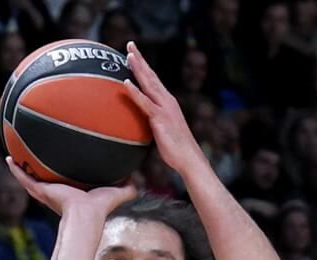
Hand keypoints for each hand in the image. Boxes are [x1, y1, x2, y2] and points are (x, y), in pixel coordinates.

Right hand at [4, 158, 135, 217]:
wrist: (86, 215)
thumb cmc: (100, 208)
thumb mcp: (116, 193)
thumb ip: (127, 187)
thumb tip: (138, 178)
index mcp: (72, 191)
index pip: (65, 179)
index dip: (63, 171)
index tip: (59, 160)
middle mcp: (57, 191)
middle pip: (45, 177)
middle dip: (40, 166)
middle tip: (33, 152)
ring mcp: (46, 191)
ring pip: (30, 176)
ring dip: (22, 166)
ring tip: (14, 152)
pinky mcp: (40, 190)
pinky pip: (24, 177)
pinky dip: (15, 169)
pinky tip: (8, 157)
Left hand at [123, 42, 205, 174]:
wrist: (189, 158)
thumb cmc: (176, 148)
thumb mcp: (163, 130)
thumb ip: (153, 120)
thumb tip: (143, 121)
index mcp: (167, 102)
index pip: (153, 80)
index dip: (144, 66)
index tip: (134, 53)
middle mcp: (167, 101)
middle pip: (151, 76)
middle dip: (140, 59)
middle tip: (130, 44)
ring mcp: (164, 108)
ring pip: (149, 84)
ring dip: (138, 69)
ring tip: (128, 55)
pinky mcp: (160, 118)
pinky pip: (145, 103)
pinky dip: (135, 92)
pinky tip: (126, 83)